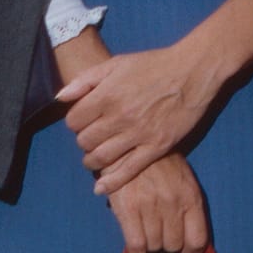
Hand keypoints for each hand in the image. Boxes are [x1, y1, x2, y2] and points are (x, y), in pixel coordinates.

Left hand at [58, 44, 212, 192]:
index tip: (83, 122)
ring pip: (102, 158)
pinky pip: (129, 170)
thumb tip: (60, 98)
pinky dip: (112, 182)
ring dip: (92, 161)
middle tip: (91, 139)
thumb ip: (85, 80)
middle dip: (83, 141)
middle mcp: (120, 116)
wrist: (192, 71)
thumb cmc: (154, 65)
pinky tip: (101, 188)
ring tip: (95, 158)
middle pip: (85, 141)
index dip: (75, 123)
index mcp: (107, 95)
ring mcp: (139, 134)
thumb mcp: (116, 63)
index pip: (74, 121)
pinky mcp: (157, 146)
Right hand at [104, 155, 207, 252]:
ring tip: (147, 238)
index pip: (198, 241)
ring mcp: (150, 207)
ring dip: (151, 249)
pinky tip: (136, 249)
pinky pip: (136, 246)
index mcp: (191, 197)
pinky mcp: (128, 209)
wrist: (130, 145)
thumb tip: (190, 243)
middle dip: (168, 249)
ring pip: (155, 248)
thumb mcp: (184, 181)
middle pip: (174, 246)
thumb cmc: (160, 165)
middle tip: (161, 241)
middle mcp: (173, 204)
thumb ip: (189, 209)